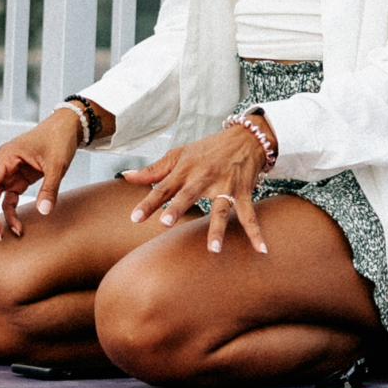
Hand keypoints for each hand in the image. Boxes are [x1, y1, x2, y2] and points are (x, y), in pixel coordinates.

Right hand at [0, 110, 82, 235]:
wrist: (68, 127)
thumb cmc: (58, 138)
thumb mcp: (57, 164)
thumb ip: (49, 188)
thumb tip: (44, 212)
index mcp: (6, 156)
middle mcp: (3, 164)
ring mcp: (10, 172)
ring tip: (2, 235)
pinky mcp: (19, 179)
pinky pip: (9, 199)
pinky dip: (11, 212)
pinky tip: (18, 226)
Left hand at [122, 125, 270, 253]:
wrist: (244, 138)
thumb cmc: (207, 149)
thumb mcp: (179, 154)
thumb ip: (153, 170)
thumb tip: (125, 176)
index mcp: (185, 169)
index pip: (162, 187)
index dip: (148, 202)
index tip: (135, 218)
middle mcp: (204, 177)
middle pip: (188, 194)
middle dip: (177, 208)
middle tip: (165, 223)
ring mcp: (225, 186)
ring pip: (220, 209)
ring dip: (217, 229)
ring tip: (213, 249)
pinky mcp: (243, 192)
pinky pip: (249, 214)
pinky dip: (256, 232)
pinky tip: (261, 249)